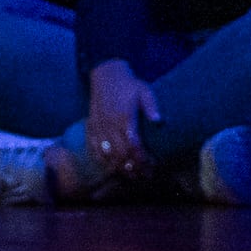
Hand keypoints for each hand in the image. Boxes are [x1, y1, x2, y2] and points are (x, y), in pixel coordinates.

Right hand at [81, 59, 160, 181]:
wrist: (106, 75)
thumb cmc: (129, 84)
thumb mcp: (144, 91)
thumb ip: (151, 105)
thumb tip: (159, 120)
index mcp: (124, 117)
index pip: (134, 145)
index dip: (142, 158)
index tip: (151, 165)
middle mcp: (110, 125)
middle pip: (121, 154)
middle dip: (134, 168)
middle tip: (145, 176)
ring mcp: (99, 127)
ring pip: (108, 155)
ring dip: (119, 167)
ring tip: (131, 176)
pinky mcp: (92, 127)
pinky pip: (95, 148)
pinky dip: (103, 160)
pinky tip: (112, 167)